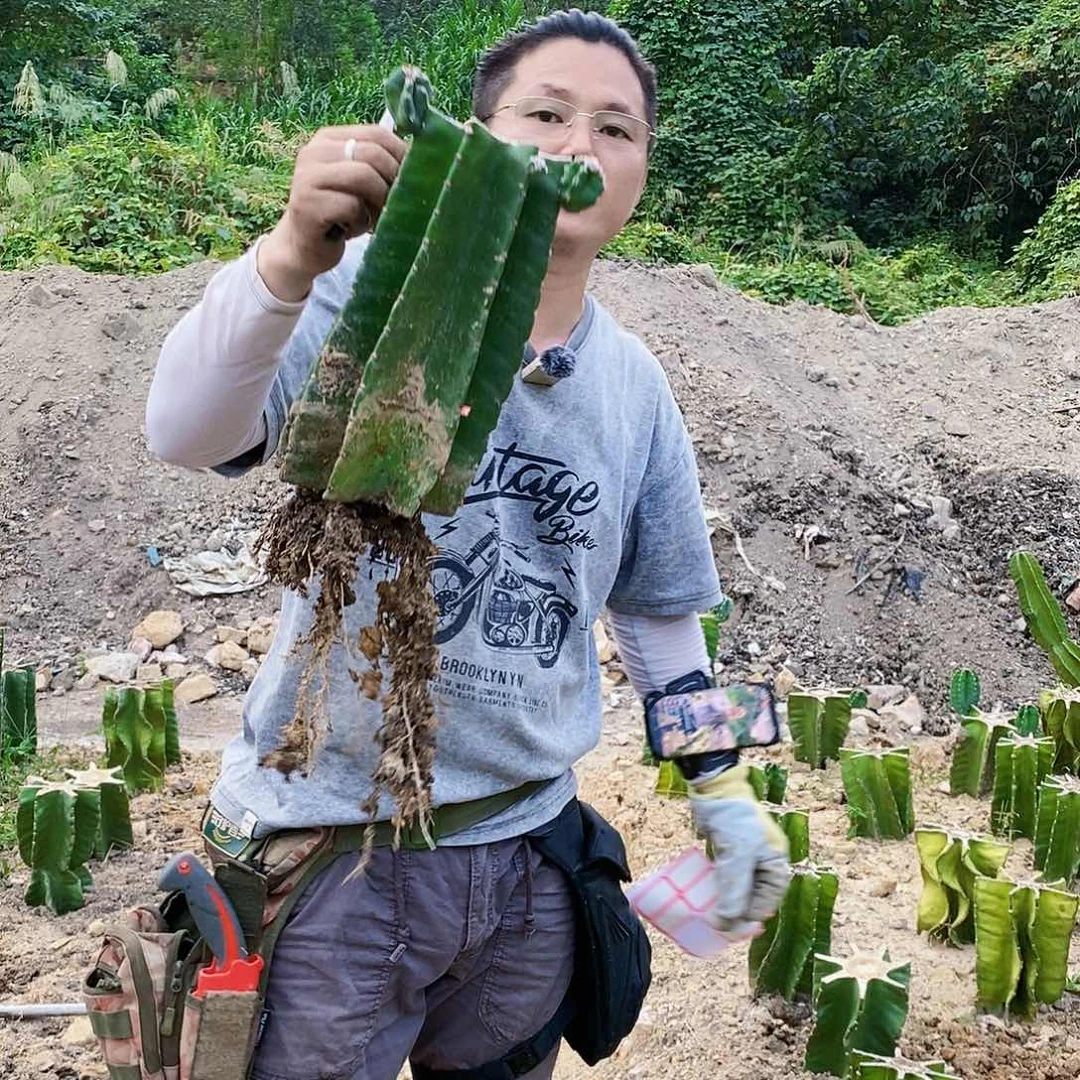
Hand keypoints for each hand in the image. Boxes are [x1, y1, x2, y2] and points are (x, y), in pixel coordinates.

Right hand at [259, 124, 406, 300]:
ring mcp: (307, 177)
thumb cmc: (339, 214)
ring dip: (379, 201)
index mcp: (329, 139)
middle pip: (372, 154)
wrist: (304, 247)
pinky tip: (351, 229)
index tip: (410, 179)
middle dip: (392, 181)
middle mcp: (314, 151)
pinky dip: (361, 222)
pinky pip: (351, 206)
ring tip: (375, 218)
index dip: (401, 155)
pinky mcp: (307, 204)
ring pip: (364, 176)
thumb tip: (419, 161)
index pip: (376, 133)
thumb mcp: (359, 184)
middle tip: (395, 204)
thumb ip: (377, 166)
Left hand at [688, 765, 790, 936]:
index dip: (752, 916)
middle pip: (753, 895)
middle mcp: (763, 860)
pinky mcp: (727, 850)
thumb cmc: (735, 821)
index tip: (734, 929)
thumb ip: (736, 891)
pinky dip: (718, 887)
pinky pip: (724, 875)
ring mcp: (745, 855)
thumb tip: (728, 924)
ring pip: (738, 886)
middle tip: (721, 926)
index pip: (768, 899)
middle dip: (739, 911)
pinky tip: (706, 897)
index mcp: (776, 861)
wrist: (715, 787)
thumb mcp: (738, 858)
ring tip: (712, 916)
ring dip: (727, 901)